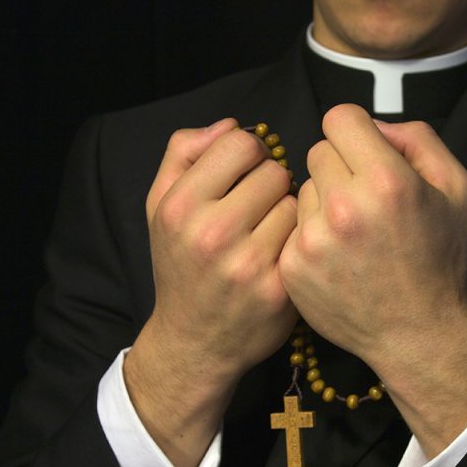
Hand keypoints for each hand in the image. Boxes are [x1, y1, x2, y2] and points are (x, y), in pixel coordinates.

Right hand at [125, 119, 297, 466]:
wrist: (195, 341)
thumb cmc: (181, 265)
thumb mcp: (160, 206)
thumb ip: (184, 153)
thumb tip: (231, 124)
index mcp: (180, 206)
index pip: (241, 143)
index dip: (249, 154)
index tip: (246, 173)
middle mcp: (211, 233)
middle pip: (274, 171)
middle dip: (270, 183)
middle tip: (258, 207)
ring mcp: (248, 264)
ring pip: (296, 202)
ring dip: (288, 211)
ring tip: (268, 232)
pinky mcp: (279, 288)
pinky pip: (306, 237)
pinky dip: (298, 240)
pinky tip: (282, 254)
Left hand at [279, 104, 466, 456]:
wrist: (418, 332)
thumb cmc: (441, 259)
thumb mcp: (457, 187)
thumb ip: (418, 138)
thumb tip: (373, 126)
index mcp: (386, 180)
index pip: (339, 117)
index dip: (355, 132)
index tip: (365, 153)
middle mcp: (344, 207)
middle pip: (318, 151)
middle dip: (341, 166)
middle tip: (364, 199)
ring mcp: (313, 239)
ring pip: (303, 188)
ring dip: (324, 201)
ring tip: (353, 233)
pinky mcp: (293, 266)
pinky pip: (293, 225)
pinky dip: (312, 234)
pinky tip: (338, 256)